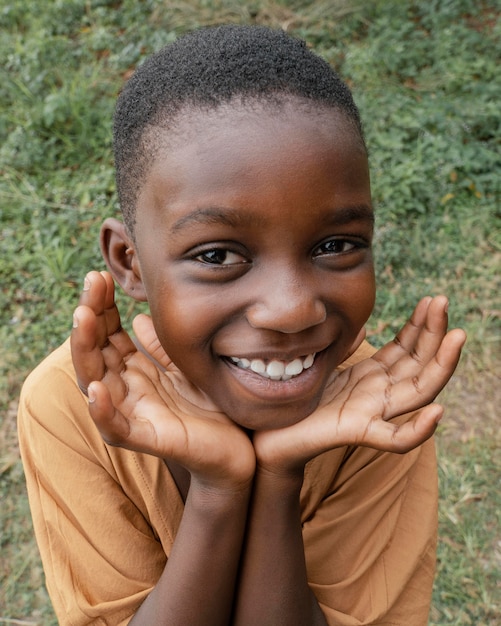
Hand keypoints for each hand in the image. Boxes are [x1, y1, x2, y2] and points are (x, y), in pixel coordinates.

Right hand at [71, 271, 254, 489]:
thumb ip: (163, 348)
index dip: (103, 306)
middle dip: (90, 317)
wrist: (239, 449)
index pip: (109, 335)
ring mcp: (134, 414)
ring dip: (85, 350)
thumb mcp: (187, 367)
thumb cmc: (210, 408)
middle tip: (91, 283)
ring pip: (95, 382)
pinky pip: (116, 427)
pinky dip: (102, 410)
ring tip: (83, 318)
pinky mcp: (147, 438)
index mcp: (136, 372)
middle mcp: (128, 390)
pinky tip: (96, 387)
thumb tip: (140, 318)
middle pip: (96, 351)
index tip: (101, 275)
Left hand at [253, 296, 465, 471]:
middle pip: (419, 364)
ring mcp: (371, 414)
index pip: (406, 349)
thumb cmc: (297, 402)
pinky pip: (393, 438)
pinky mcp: (357, 433)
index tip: (432, 300)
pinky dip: (418, 430)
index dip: (421, 325)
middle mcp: (378, 394)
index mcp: (371, 376)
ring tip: (456, 336)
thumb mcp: (324, 366)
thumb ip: (344, 348)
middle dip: (434, 333)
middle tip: (443, 302)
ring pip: (418, 393)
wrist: (269, 436)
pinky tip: (438, 412)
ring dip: (441, 366)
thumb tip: (360, 327)